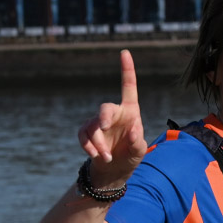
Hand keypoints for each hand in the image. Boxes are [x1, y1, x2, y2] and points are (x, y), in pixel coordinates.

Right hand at [77, 49, 146, 185]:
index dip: (127, 70)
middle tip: (105, 125)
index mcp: (130, 112)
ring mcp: (98, 123)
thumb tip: (133, 129)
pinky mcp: (87, 133)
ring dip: (98, 144)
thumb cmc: (131, 156)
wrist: (115, 169)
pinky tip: (97, 156)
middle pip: (105, 108)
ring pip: (93, 127)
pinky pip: (83, 135)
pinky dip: (88, 147)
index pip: (128, 88)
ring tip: (107, 158)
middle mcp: (113, 114)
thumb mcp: (139, 151)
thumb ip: (138, 141)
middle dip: (104, 116)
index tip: (125, 53)